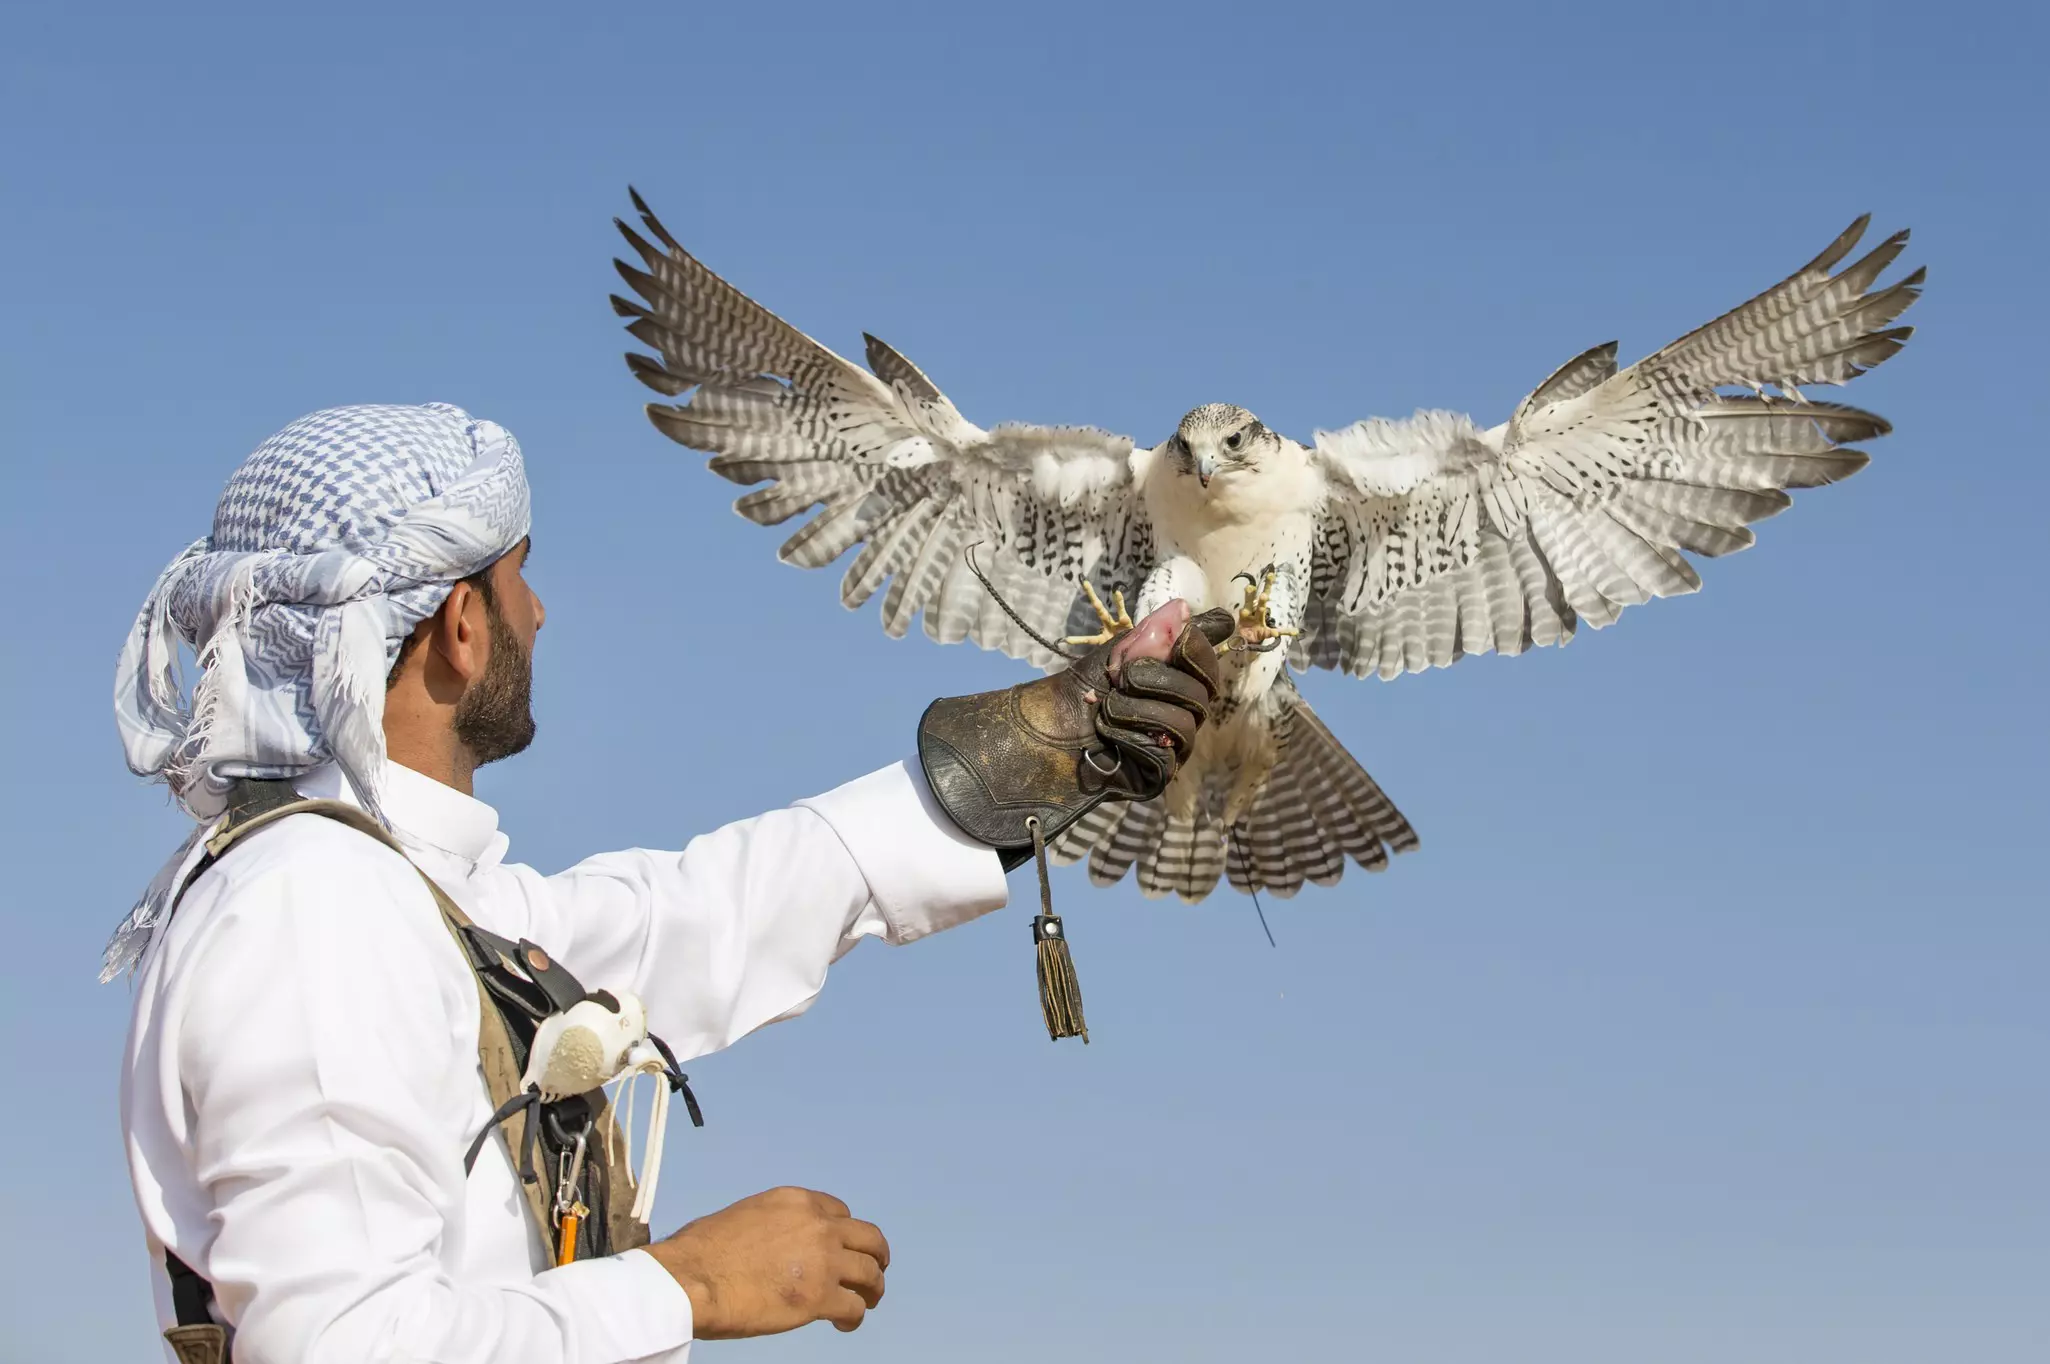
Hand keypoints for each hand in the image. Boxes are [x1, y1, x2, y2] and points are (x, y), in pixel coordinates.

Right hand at [644, 1186, 889, 1338]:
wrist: (693, 1278)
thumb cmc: (702, 1251)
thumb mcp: (744, 1215)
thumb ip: (772, 1225)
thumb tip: (773, 1243)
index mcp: (796, 1201)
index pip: (839, 1212)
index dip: (844, 1233)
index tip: (842, 1248)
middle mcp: (818, 1225)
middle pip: (868, 1238)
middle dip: (875, 1255)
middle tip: (875, 1270)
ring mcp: (824, 1261)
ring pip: (870, 1273)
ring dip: (873, 1288)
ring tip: (868, 1300)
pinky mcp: (820, 1297)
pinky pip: (855, 1306)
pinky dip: (854, 1317)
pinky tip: (844, 1323)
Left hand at [916, 599, 1233, 857]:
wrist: (1047, 728)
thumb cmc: (1083, 688)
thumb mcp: (1116, 653)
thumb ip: (1152, 633)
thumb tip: (1183, 608)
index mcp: (1181, 680)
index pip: (1208, 663)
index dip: (1197, 649)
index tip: (1177, 638)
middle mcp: (1187, 713)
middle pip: (1200, 692)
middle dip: (1156, 678)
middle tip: (1119, 677)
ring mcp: (1176, 746)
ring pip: (1183, 724)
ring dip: (1138, 709)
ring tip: (1106, 707)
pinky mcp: (1159, 774)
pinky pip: (1163, 755)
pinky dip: (1129, 737)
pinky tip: (1105, 732)